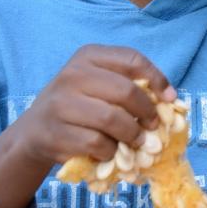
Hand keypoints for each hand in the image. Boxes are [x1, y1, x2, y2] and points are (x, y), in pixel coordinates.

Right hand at [0, 45, 174, 170]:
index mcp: (89, 56)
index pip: (133, 59)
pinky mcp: (56, 133)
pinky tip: (111, 151)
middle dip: (147, 112)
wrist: (35, 130)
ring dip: (132, 135)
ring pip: (112, 120)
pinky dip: (112, 151)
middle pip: (126, 91)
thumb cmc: (80, 105)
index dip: (157, 79)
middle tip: (153, 126)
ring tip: (138, 142)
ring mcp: (61, 104)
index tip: (169, 98)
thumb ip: (129, 84)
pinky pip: (97, 143)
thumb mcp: (100, 83)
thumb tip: (171, 99)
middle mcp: (72, 74)